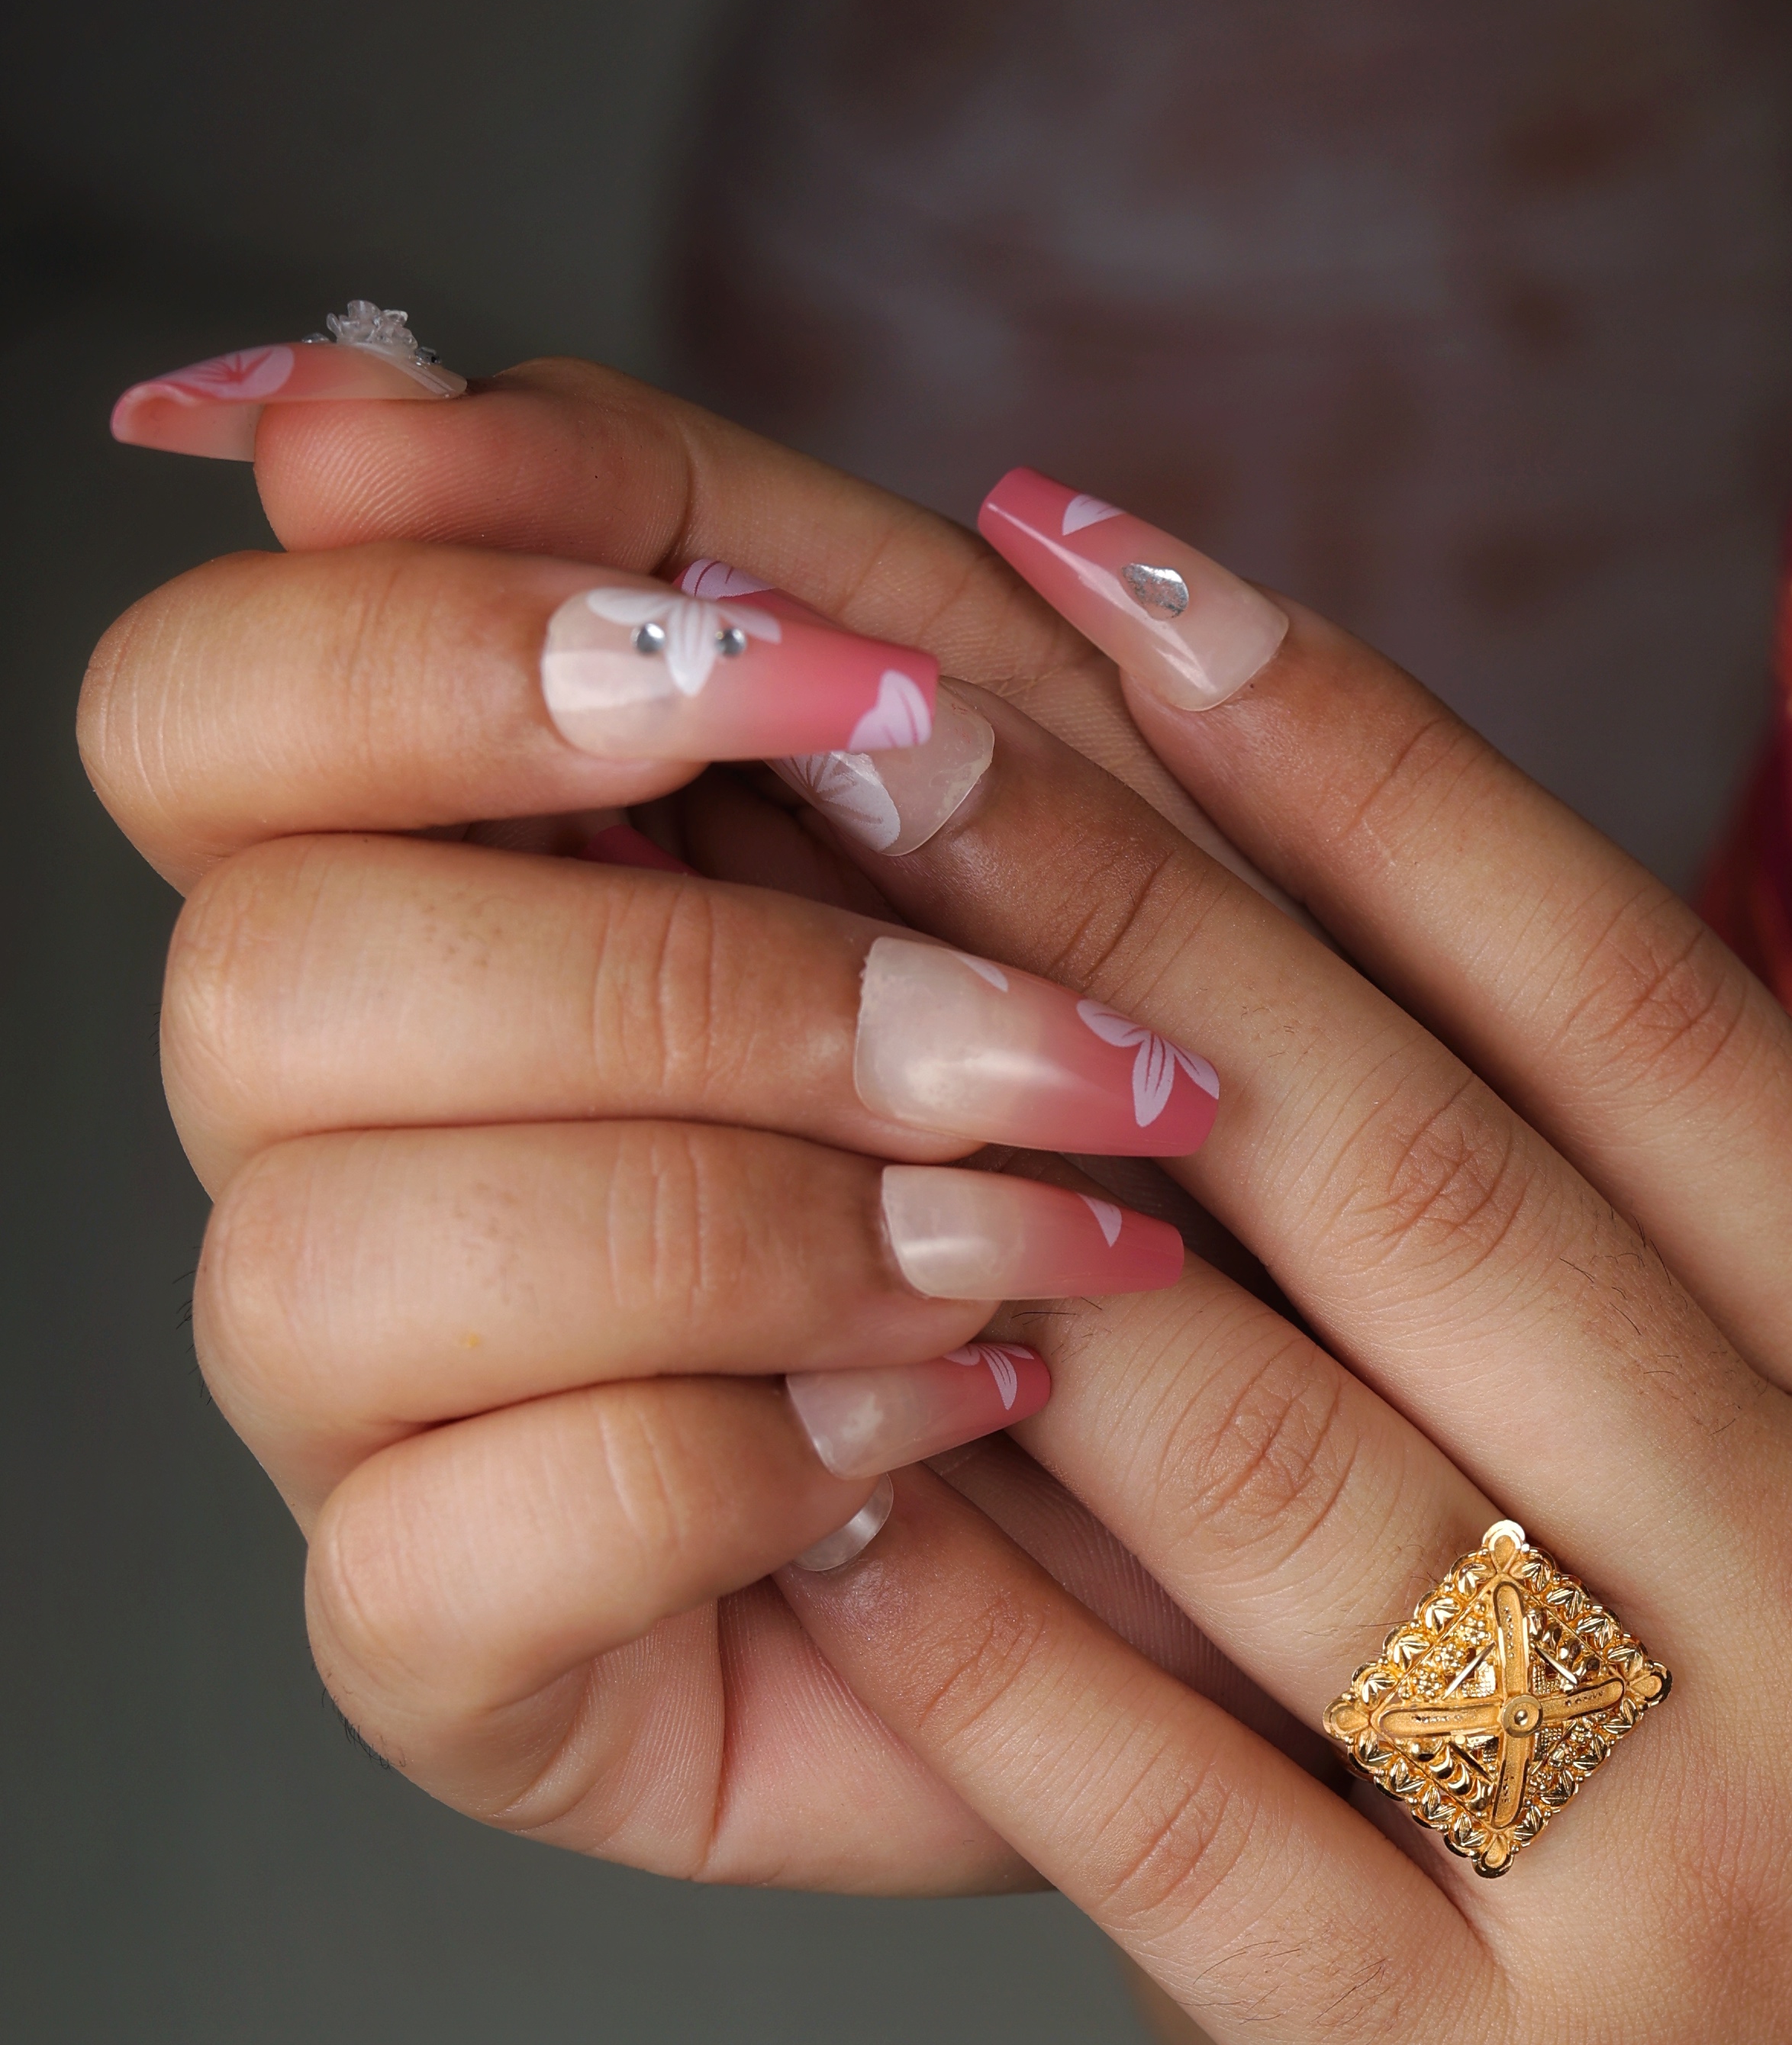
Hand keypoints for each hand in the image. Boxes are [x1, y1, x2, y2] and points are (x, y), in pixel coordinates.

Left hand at [85, 345, 1791, 2044]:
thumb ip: (1707, 1329)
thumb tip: (1333, 1013)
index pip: (1631, 1007)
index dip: (1356, 758)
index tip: (1118, 558)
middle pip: (1424, 1176)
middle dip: (1105, 908)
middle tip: (851, 698)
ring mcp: (1674, 1860)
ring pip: (1288, 1473)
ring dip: (1005, 1235)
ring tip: (772, 1035)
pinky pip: (1186, 1826)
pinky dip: (985, 1640)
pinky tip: (821, 1473)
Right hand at [86, 357, 1314, 1896]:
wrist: (1334, 1507)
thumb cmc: (1156, 1110)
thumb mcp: (1033, 776)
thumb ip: (737, 561)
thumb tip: (346, 387)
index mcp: (422, 883)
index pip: (203, 706)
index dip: (442, 655)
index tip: (798, 682)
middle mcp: (330, 1139)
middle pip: (261, 974)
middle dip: (687, 983)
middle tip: (1021, 1040)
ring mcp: (362, 1415)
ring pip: (330, 1255)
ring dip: (742, 1225)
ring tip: (1036, 1249)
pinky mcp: (445, 1657)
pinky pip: (448, 1542)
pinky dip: (730, 1465)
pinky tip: (941, 1436)